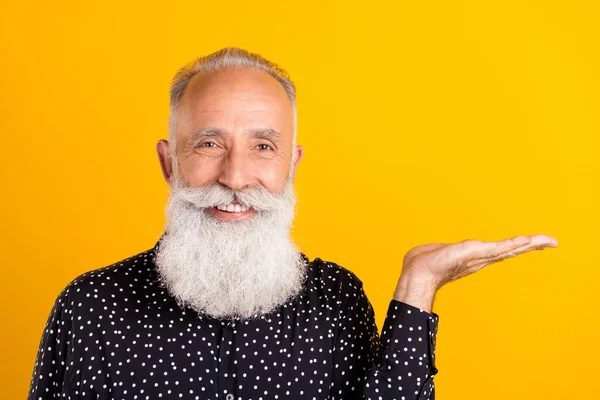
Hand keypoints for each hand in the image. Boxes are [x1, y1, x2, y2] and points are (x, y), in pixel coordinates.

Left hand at [393, 234, 558, 311]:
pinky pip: (497, 248)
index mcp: (474, 257)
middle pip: (510, 250)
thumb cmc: (424, 263)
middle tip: (552, 242)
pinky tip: (527, 241)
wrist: (419, 272)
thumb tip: (437, 252)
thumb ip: (445, 252)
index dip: (516, 247)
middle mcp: (480, 259)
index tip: (532, 243)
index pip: (500, 250)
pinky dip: (513, 245)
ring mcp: (479, 257)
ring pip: (509, 249)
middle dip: (532, 246)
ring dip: (529, 244)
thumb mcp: (440, 253)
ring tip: (547, 240)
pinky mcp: (475, 254)